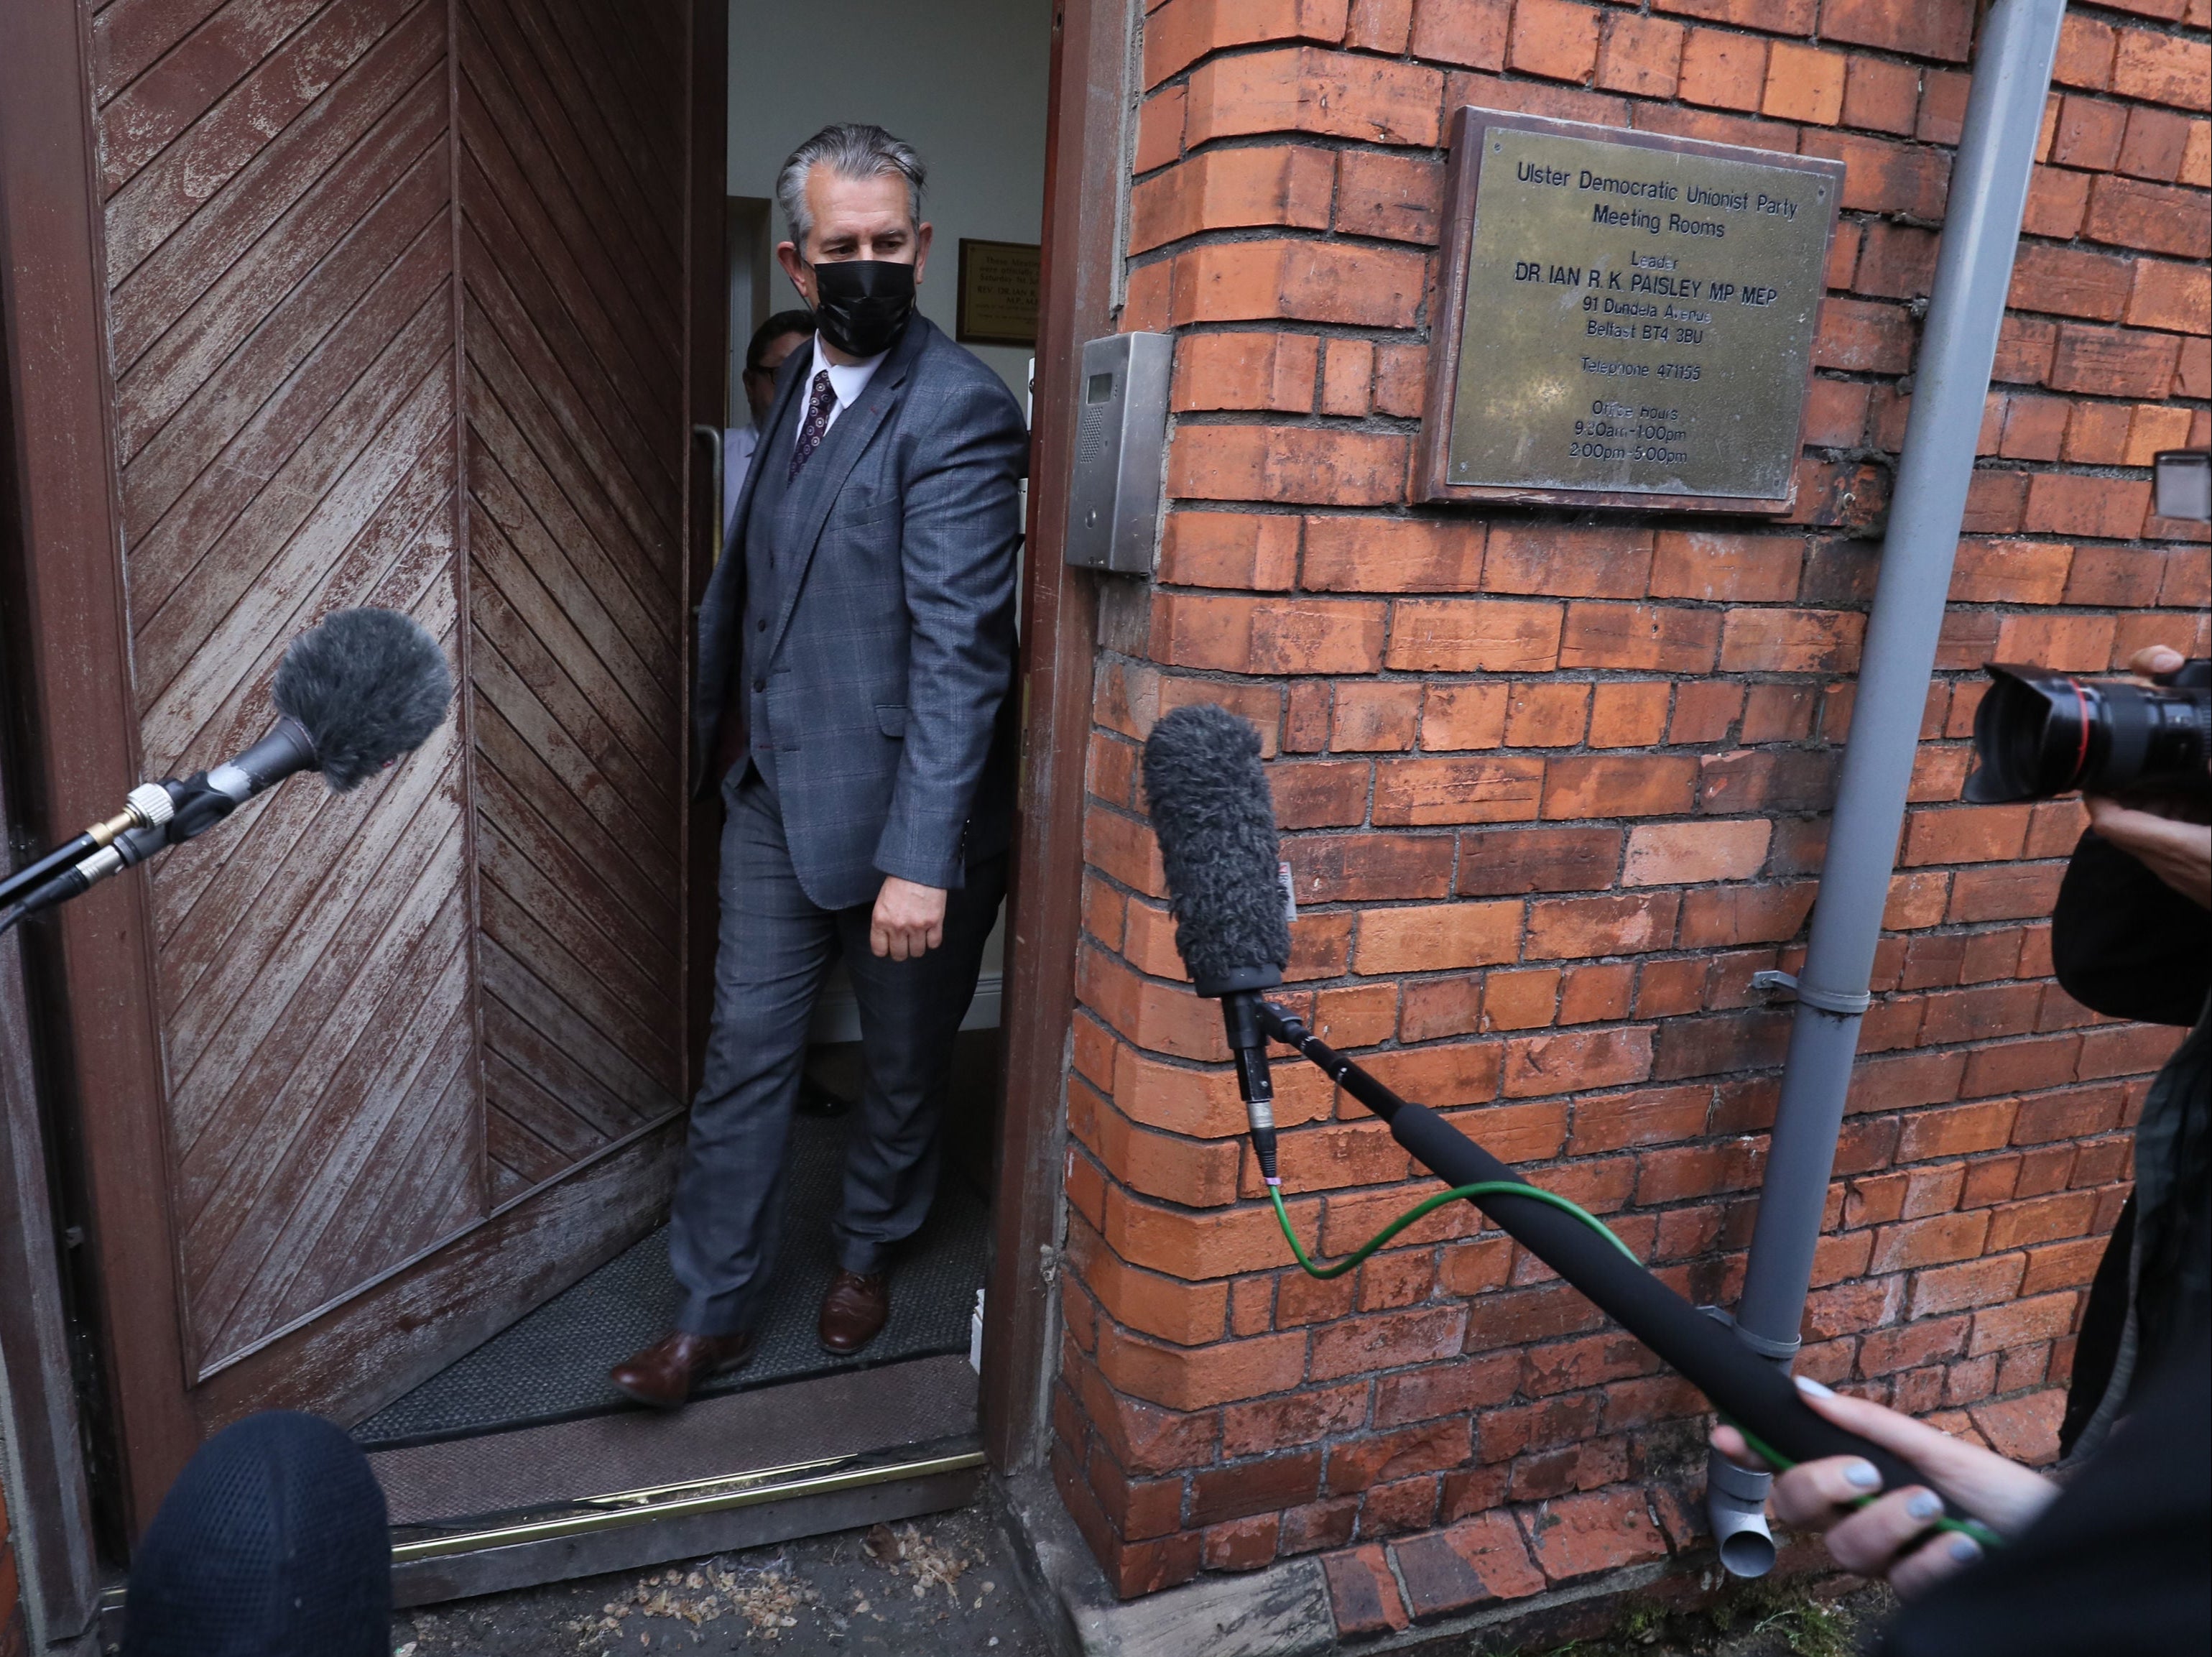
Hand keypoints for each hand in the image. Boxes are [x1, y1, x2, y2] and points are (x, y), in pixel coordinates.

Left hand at [870, 876, 946, 959]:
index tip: (890, 946)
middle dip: (902, 951)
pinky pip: (934, 944)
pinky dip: (932, 940)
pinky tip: (930, 932)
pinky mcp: (934, 922)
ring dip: (918, 946)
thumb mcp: (882, 901)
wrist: (919, 866)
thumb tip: (887, 938)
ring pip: (917, 952)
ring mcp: (917, 926)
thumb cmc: (900, 880)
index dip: (885, 950)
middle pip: (899, 955)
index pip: (879, 950)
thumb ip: (883, 921)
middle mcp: (897, 926)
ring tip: (918, 936)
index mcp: (881, 920)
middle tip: (905, 943)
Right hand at [1712, 1378, 2056, 1598]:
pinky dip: (1933, 1560)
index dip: (1750, 1452)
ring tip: (1934, 1507)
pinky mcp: (1916, 1595)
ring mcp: (1886, 1560)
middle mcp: (1860, 1519)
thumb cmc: (2000, 1493)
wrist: (2059, 1539)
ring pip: (1844, 1549)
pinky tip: (1963, 1546)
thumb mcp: (1935, 1448)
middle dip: (1820, 1485)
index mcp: (1858, 1477)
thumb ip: (1869, 1423)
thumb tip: (1805, 1390)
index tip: (1725, 1434)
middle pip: (1797, 1509)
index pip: (1788, 1465)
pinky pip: (1900, 1582)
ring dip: (1888, 1523)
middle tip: (1866, 1472)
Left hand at [2080, 646, 2211, 907]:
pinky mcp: (2194, 879)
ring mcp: (2180, 875)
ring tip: (2179, 781)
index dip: (2098, 796)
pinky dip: (2178, 822)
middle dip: (2132, 794)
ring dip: (2158, 807)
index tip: (2100, 771)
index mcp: (2175, 846)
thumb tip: (2210, 759)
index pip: (2111, 823)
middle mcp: (2167, 863)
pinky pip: (2170, 846)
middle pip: (2126, 826)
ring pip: (2148, 836)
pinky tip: (2202, 806)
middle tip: (2148, 767)